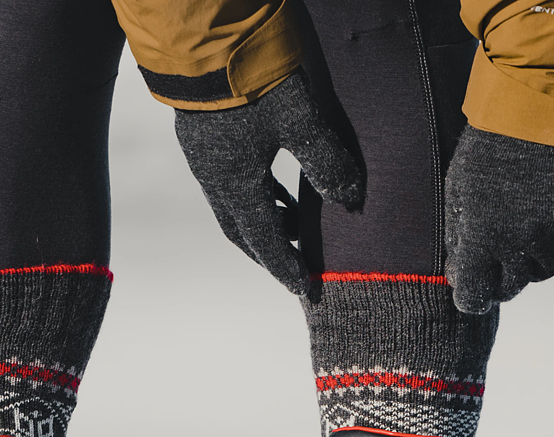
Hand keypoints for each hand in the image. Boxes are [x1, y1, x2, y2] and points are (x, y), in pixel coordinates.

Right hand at [175, 69, 363, 294]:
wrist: (203, 30)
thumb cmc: (252, 77)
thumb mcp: (299, 119)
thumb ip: (326, 161)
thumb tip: (350, 200)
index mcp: (235, 184)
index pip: (264, 241)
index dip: (285, 268)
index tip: (305, 290)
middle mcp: (215, 178)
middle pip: (242, 232)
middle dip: (270, 253)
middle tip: (296, 268)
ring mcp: (205, 157)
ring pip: (234, 207)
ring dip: (264, 222)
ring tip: (294, 229)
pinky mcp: (204, 135)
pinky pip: (230, 182)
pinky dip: (256, 195)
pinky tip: (275, 185)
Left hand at [445, 125, 553, 313]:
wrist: (542, 106)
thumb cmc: (489, 146)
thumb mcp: (458, 192)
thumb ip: (458, 237)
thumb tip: (458, 274)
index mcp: (483, 240)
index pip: (474, 297)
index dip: (470, 295)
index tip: (470, 284)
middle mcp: (521, 245)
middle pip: (510, 288)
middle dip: (498, 276)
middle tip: (495, 253)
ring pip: (542, 271)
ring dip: (530, 258)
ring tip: (523, 226)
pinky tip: (550, 222)